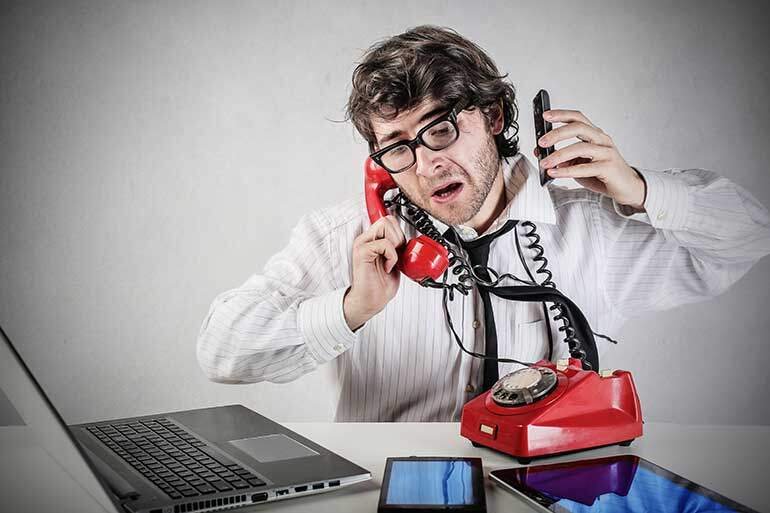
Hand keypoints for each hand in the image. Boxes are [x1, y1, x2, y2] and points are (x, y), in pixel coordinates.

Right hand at [343, 215, 405, 330]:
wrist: (370, 301)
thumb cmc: (380, 285)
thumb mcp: (395, 261)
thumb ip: (397, 247)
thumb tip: (408, 239)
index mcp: (373, 240)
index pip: (388, 219)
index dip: (399, 230)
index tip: (401, 246)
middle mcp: (366, 239)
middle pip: (388, 219)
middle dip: (399, 236)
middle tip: (397, 254)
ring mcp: (362, 244)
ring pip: (385, 225)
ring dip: (395, 244)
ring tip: (391, 260)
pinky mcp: (361, 252)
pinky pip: (383, 243)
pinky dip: (391, 255)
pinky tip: (387, 267)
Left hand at [534, 109, 646, 210]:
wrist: (628, 188)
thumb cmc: (603, 174)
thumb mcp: (579, 164)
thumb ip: (563, 158)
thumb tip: (542, 155)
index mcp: (595, 135)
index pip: (578, 118)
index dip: (561, 114)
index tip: (545, 115)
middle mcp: (602, 140)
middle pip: (578, 128)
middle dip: (557, 133)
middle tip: (542, 142)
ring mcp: (606, 152)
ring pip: (580, 147)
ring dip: (558, 155)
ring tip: (544, 162)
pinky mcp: (608, 167)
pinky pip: (583, 168)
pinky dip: (566, 170)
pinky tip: (554, 172)